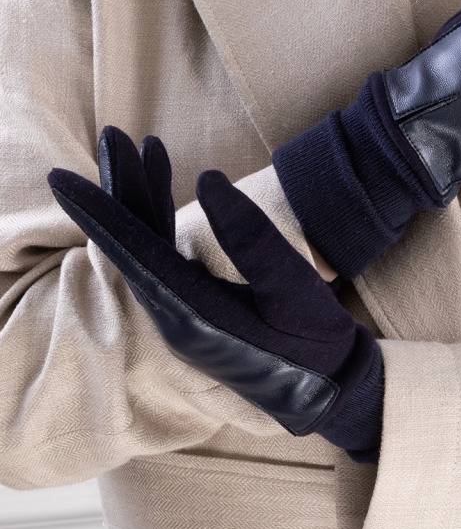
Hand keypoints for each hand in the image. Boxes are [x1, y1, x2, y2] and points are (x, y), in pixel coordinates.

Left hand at [47, 127, 383, 461]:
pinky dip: (160, 223)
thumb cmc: (316, 343)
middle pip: (133, 245)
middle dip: (120, 189)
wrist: (328, 391)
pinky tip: (163, 194)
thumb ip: (253, 238)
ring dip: (141, 200)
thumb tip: (208, 179)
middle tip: (113, 136)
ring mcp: (181, 317)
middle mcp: (175, 318)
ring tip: (145, 149)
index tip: (63, 178)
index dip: (100, 212)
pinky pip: (163, 260)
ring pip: (146, 249)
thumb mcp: (295, 289)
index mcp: (193, 314)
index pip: (134, 254)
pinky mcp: (193, 313)